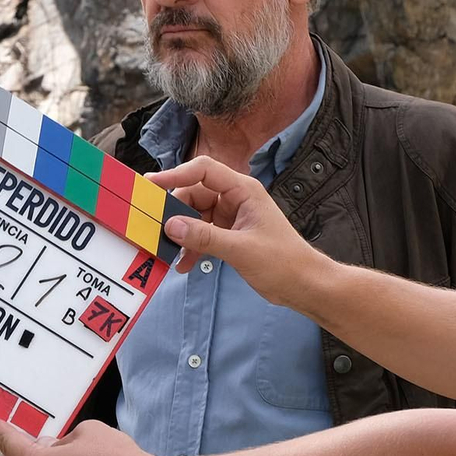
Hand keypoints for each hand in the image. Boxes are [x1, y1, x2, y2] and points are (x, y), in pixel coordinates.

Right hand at [151, 156, 325, 307]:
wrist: (303, 284)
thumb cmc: (283, 262)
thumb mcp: (240, 249)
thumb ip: (204, 237)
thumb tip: (171, 226)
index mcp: (244, 190)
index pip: (204, 170)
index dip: (176, 174)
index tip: (151, 184)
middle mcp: (236, 199)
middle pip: (194, 193)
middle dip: (176, 212)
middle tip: (157, 229)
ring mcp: (232, 216)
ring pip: (195, 216)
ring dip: (182, 234)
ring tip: (170, 252)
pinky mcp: (229, 234)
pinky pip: (202, 234)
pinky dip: (192, 247)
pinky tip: (185, 265)